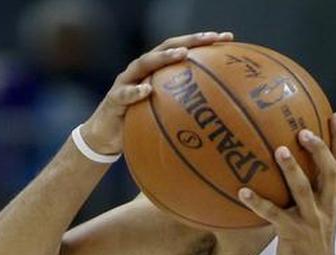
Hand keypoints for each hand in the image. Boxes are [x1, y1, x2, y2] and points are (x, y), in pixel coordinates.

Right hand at [78, 31, 234, 154]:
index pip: (182, 49)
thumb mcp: (168, 112)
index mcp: (157, 70)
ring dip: (163, 57)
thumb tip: (222, 112)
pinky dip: (135, 91)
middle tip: (210, 38)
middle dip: (188, 40)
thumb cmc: (142, 121)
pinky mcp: (114, 99)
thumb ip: (187, 106)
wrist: (108, 135)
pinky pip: (124, 94)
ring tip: (182, 54)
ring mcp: (126, 82)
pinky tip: (147, 90)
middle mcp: (142, 70)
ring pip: (144, 64)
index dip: (203, 42)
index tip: (228, 38)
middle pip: (165, 48)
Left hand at [237, 114, 335, 254]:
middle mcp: (326, 206)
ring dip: (291, 170)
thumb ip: (312, 190)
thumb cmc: (313, 241)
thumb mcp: (321, 213)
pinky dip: (258, 203)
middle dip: (319, 150)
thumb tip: (289, 164)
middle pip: (328, 172)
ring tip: (279, 151)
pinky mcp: (293, 234)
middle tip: (304, 131)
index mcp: (333, 198)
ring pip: (303, 191)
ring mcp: (311, 220)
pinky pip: (274, 215)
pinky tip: (242, 192)